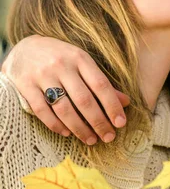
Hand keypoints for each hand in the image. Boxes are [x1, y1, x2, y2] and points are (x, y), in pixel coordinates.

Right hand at [2, 35, 128, 144]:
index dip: (112, 105)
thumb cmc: (60, 57)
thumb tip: (125, 102)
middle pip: (83, 99)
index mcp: (79, 57)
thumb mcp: (81, 62)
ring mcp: (43, 75)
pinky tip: (67, 133)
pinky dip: (56, 125)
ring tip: (91, 139)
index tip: (121, 123)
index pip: (100, 84)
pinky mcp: (26, 86)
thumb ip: (100, 82)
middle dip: (98, 122)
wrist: (25, 49)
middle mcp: (62, 65)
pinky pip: (42, 111)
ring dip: (79, 128)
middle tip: (108, 137)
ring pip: (64, 108)